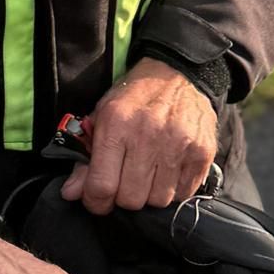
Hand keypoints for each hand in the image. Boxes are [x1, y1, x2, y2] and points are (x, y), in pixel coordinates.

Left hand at [60, 58, 216, 214]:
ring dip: (150, 193)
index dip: (95, 201)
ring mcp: (178, 145)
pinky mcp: (202, 153)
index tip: (97, 198)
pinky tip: (168, 168)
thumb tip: (70, 193)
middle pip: (131, 200)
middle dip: (124, 195)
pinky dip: (173, 189)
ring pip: (158, 201)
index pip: (102, 186)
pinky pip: (183, 194)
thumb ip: (85, 156)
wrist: (177, 72)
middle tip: (126, 177)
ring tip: (149, 170)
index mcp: (116, 123)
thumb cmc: (134, 97)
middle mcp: (148, 135)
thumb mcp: (102, 115)